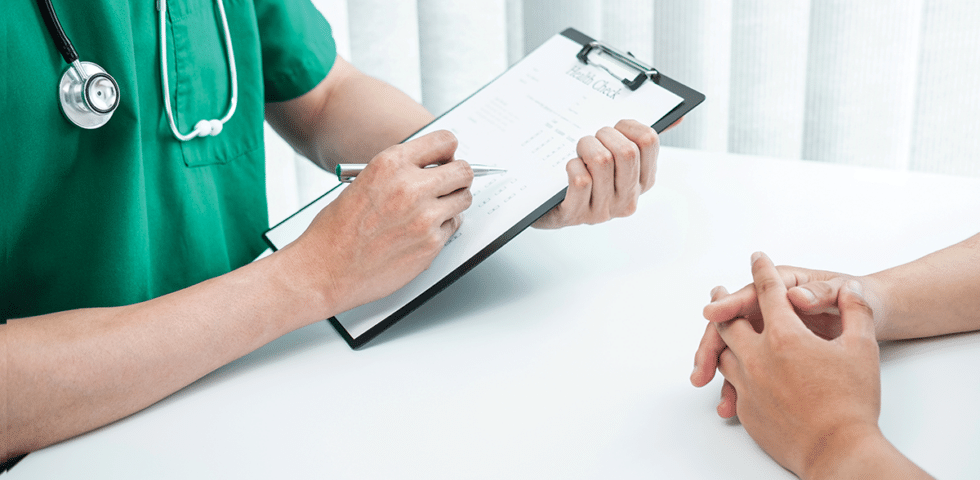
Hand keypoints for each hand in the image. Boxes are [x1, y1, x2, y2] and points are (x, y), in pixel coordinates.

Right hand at [283, 130, 473, 315]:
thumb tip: (430, 168)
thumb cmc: (336, 230)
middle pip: (463, 171)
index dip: (448, 152)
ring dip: (453, 203)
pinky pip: (453, 227)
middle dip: (458, 178)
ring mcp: (425, 217)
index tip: (447, 160)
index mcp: (391, 164)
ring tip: (432, 211)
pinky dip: (442, 229)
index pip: (444, 141)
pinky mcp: (431, 244)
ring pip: (464, 199)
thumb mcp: (363, 181)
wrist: (325, 270)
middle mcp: (411, 186)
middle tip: (449, 186)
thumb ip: (399, 172)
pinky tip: (420, 233)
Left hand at [532, 119, 659, 228]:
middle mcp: (627, 198)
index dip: (628, 125)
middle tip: (593, 138)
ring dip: (585, 146)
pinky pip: (581, 180)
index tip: (615, 127)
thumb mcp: (617, 160)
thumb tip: (676, 119)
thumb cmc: (588, 177)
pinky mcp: (577, 214)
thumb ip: (643, 141)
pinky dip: (572, 166)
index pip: (649, 141)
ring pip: (602, 162)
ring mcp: (603, 209)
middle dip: (604, 134)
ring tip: (580, 151)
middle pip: (627, 152)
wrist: (550, 208)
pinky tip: (570, 168)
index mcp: (643, 181)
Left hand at [714, 252, 881, 477]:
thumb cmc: (853, 400)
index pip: (768, 292)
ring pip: (723, 353)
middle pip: (729, 321)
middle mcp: (757, 357)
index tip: (757, 258)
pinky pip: (730, 384)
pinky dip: (728, 372)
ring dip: (720, 337)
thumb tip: (851, 290)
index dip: (762, 271)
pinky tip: (730, 370)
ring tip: (718, 327)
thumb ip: (856, 312)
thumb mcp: (863, 348)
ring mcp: (748, 384)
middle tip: (717, 292)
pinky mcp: (747, 409)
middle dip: (723, 302)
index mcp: (785, 336)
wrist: (838, 450)